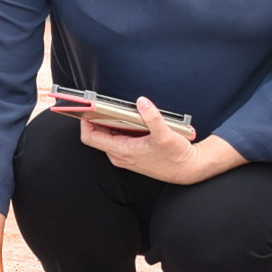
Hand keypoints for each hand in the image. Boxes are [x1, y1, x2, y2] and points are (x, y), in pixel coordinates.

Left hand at [77, 101, 217, 184]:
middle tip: (102, 104)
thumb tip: (142, 102)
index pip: (90, 138)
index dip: (85, 122)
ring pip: (107, 137)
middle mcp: (119, 156)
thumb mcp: (165, 134)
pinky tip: (129, 120)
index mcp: (122, 151)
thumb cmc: (176, 156)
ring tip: (115, 110)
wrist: (187, 169)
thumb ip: (153, 117)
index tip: (88, 108)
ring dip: (108, 123)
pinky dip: (118, 128)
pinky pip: (117, 140)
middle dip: (96, 119)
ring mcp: (124, 156)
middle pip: (96, 135)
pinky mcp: (131, 155)